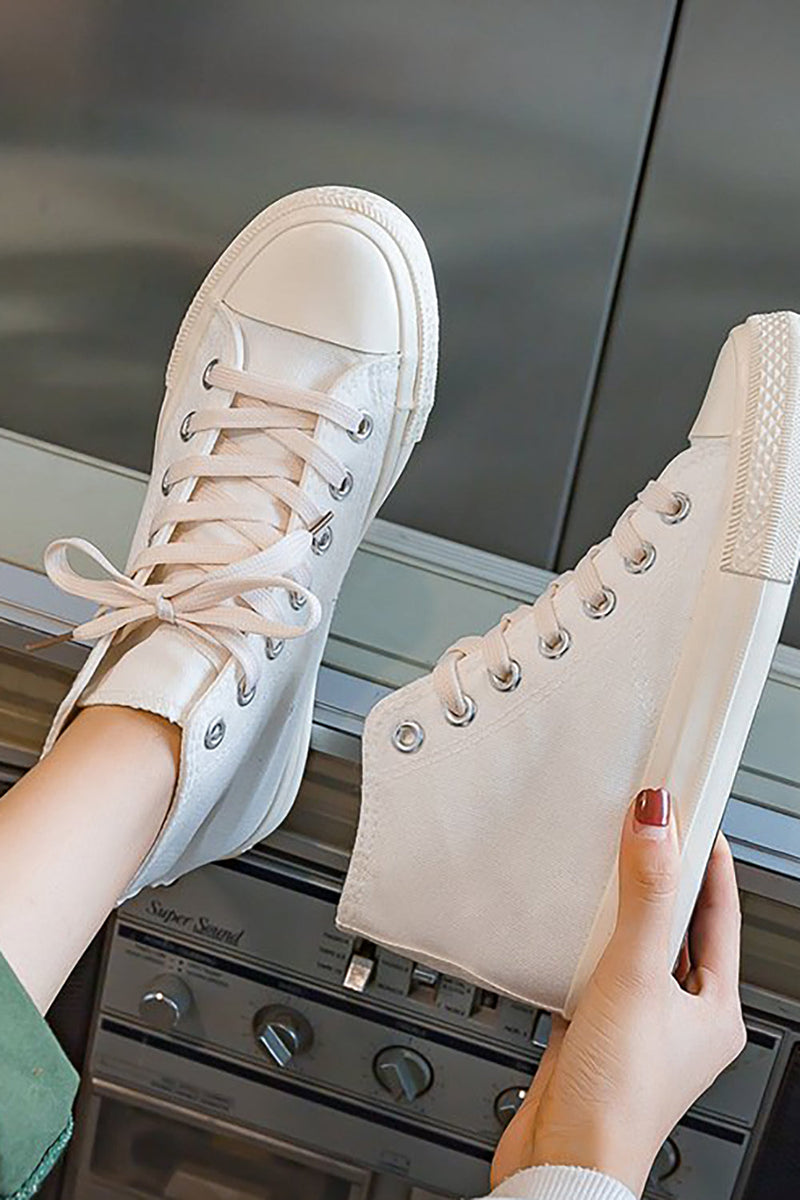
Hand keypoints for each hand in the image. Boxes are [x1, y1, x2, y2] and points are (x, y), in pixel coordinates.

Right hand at [491, 789, 746, 1197]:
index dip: (710, 863)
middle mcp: (682, 1018)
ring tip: (606, 870)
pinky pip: (596, 972)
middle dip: (664, 881)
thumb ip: (646, 896)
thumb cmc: (619, 1097)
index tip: (696, 817)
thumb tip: (656, 824)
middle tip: (647, 834)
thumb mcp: (636, 976)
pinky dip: (584, 943)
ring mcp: (638, 1025)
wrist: (564, 1160)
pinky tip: (566, 926)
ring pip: (634, 949)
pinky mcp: (596, 1033)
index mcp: (715, 1010)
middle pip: (678, 929)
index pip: (721, 916)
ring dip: (621, 911)